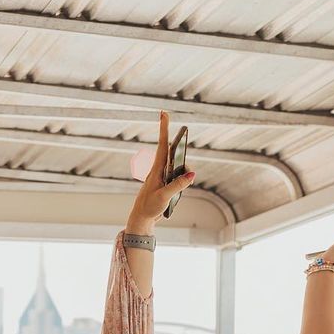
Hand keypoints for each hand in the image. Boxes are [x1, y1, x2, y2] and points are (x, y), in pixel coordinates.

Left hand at [126, 112, 195, 234]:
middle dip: (178, 146)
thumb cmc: (149, 207)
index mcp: (156, 170)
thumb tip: (192, 174)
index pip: (162, 145)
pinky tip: (174, 196)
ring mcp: (163, 177)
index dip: (164, 129)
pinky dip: (181, 183)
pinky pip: (178, 178)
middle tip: (179, 135)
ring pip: (179, 167)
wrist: (141, 219)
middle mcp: (160, 170)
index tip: (163, 113)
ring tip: (173, 192)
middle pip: (173, 153)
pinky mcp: (166, 184)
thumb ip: (178, 185)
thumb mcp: (164, 197)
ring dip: (183, 174)